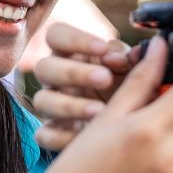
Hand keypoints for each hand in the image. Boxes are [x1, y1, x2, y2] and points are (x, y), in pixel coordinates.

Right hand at [32, 24, 136, 150]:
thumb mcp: (130, 71)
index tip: (102, 48)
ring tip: (100, 111)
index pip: (56, 35)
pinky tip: (86, 138)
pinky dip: (62, 137)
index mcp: (70, 53)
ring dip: (70, 106)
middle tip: (104, 78)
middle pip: (45, 67)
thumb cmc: (126, 87)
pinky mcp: (51, 133)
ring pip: (42, 101)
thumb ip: (128, 60)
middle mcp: (55, 78)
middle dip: (74, 73)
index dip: (74, 39)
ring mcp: (51, 106)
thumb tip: (130, 54)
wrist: (128, 128)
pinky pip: (44, 135)